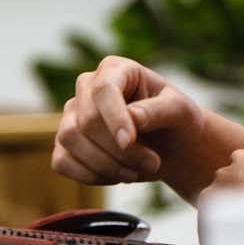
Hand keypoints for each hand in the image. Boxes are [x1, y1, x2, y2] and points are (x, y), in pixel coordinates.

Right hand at [52, 56, 204, 186]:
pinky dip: (91, 176)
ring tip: (138, 172)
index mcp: (117, 68)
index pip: (104, 89)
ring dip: (106, 165)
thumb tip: (132, 116)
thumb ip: (158, 110)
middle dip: (118, 150)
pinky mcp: (65, 143)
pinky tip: (118, 176)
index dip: (114, 117)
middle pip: (86, 119)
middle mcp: (88, 87)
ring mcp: (72, 114)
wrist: (171, 148)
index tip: (129, 142)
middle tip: (152, 163)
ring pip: (69, 140)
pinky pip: (62, 162)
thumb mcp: (180, 111)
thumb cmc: (176, 122)